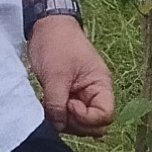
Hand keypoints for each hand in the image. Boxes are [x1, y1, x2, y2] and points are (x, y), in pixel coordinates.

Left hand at [29, 12, 114, 134]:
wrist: (46, 25)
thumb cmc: (56, 44)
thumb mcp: (56, 75)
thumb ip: (58, 104)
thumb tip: (59, 126)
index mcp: (101, 84)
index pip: (105, 116)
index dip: (87, 118)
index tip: (69, 105)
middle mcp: (94, 93)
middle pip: (95, 125)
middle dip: (75, 123)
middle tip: (56, 110)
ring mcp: (81, 96)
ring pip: (80, 123)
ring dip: (64, 121)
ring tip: (48, 106)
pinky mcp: (68, 96)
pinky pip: (67, 115)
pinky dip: (57, 116)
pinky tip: (46, 105)